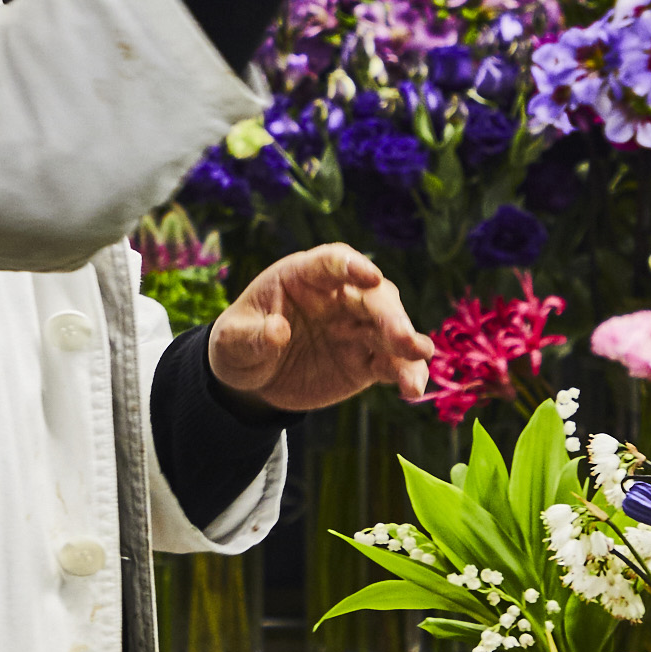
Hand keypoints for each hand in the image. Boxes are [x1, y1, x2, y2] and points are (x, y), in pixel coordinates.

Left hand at [207, 244, 434, 412]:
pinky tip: (412, 388)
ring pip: (390, 327)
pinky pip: (392, 362)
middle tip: (403, 337)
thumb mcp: (231, 342)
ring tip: (420, 355)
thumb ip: (251, 336)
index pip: (330, 262)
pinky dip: (406, 372)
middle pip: (371, 296)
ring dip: (408, 341)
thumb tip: (277, 332)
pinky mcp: (365, 359)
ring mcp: (355, 327)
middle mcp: (337, 296)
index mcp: (303, 277)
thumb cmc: (238, 345)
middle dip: (390, 314)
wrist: (253, 379)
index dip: (351, 266)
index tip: (371, 275)